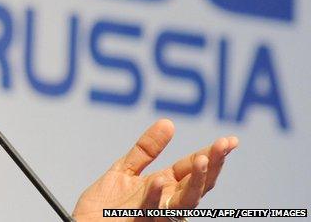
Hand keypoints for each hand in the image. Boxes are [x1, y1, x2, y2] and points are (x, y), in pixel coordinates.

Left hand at [72, 119, 238, 220]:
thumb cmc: (104, 206)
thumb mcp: (125, 170)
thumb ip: (146, 150)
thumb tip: (168, 123)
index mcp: (164, 187)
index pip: (192, 169)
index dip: (211, 155)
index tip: (230, 141)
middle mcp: (165, 202)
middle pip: (196, 186)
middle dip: (212, 166)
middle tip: (223, 146)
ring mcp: (154, 215)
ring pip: (182, 202)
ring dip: (194, 182)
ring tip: (201, 159)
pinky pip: (148, 211)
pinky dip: (155, 197)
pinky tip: (159, 180)